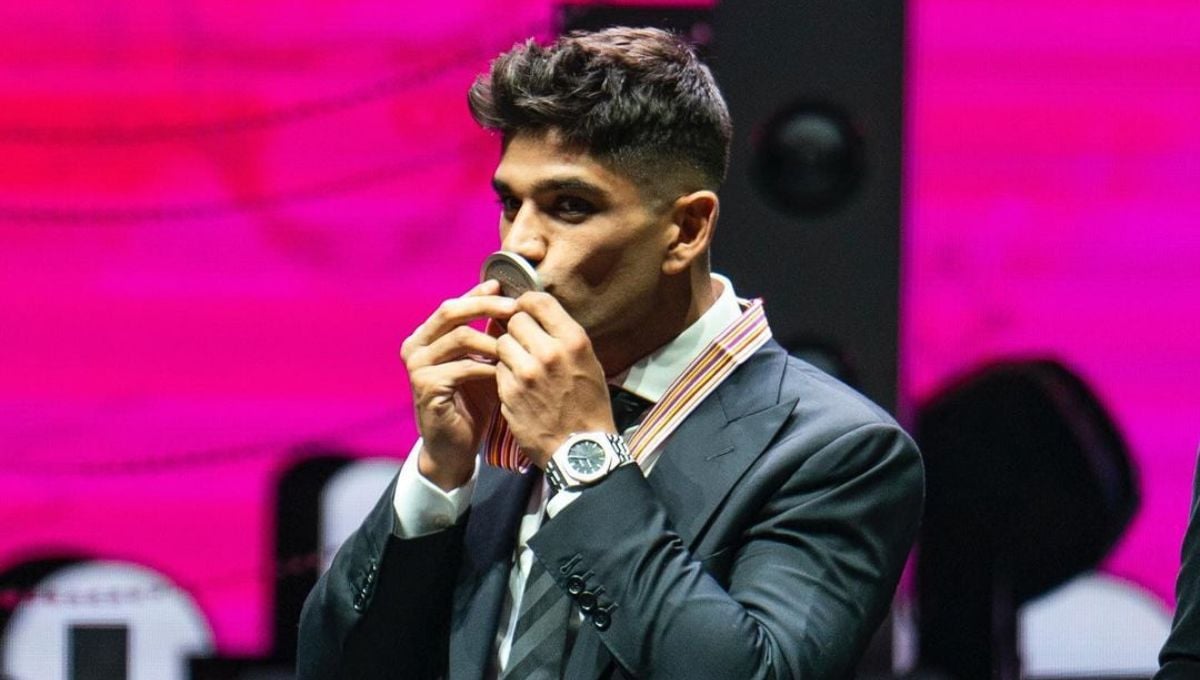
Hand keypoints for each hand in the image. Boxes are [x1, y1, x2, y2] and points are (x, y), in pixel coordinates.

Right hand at [400, 280, 516, 489]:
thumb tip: (515, 302)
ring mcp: (417, 366)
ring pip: (460, 337)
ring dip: (493, 339)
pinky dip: (488, 367)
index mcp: (425, 336)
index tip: (508, 288)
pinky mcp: (426, 386)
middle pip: (451, 311)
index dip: (480, 293)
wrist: (455, 446)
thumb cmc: (473, 402)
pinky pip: (463, 366)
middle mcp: (415, 346)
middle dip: (486, 306)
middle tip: (516, 308)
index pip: (454, 304)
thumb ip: (491, 335)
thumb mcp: (484, 362)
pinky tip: (507, 372)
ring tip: (517, 344)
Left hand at [495, 292, 616, 467]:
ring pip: (501, 343)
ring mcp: (526, 373)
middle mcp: (549, 352)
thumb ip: (562, 336)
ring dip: (507, 351)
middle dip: (516, 328)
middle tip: (523, 342)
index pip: (538, 300)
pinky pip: (497, 369)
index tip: (526, 311)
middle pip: (515, 319)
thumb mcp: (588, 362)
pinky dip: (504, 374)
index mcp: (573, 341)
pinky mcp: (509, 393)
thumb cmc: (589, 405)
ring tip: (521, 365)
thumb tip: (538, 314)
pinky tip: (517, 385)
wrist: (581, 449)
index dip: (527, 303)